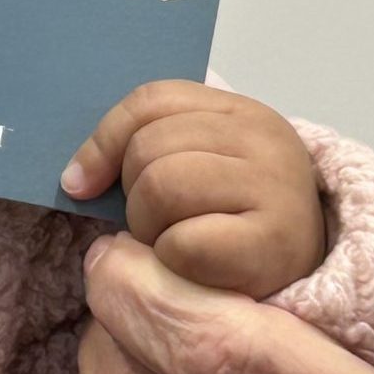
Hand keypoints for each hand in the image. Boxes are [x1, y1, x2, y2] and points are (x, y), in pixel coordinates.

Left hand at [62, 80, 325, 297]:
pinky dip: (172, 261)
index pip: (150, 101)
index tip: (79, 183)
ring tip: (176, 241)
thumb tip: (75, 179)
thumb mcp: (193, 165)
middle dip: (133, 195)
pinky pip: (182, 243)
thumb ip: (144, 148)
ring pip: (161, 189)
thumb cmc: (230, 218)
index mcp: (239, 111)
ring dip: (150, 227)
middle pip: (148, 149)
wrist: (299, 271)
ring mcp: (275, 186)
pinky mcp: (273, 241)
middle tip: (158, 223)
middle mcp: (264, 138)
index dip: (102, 142)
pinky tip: (196, 267)